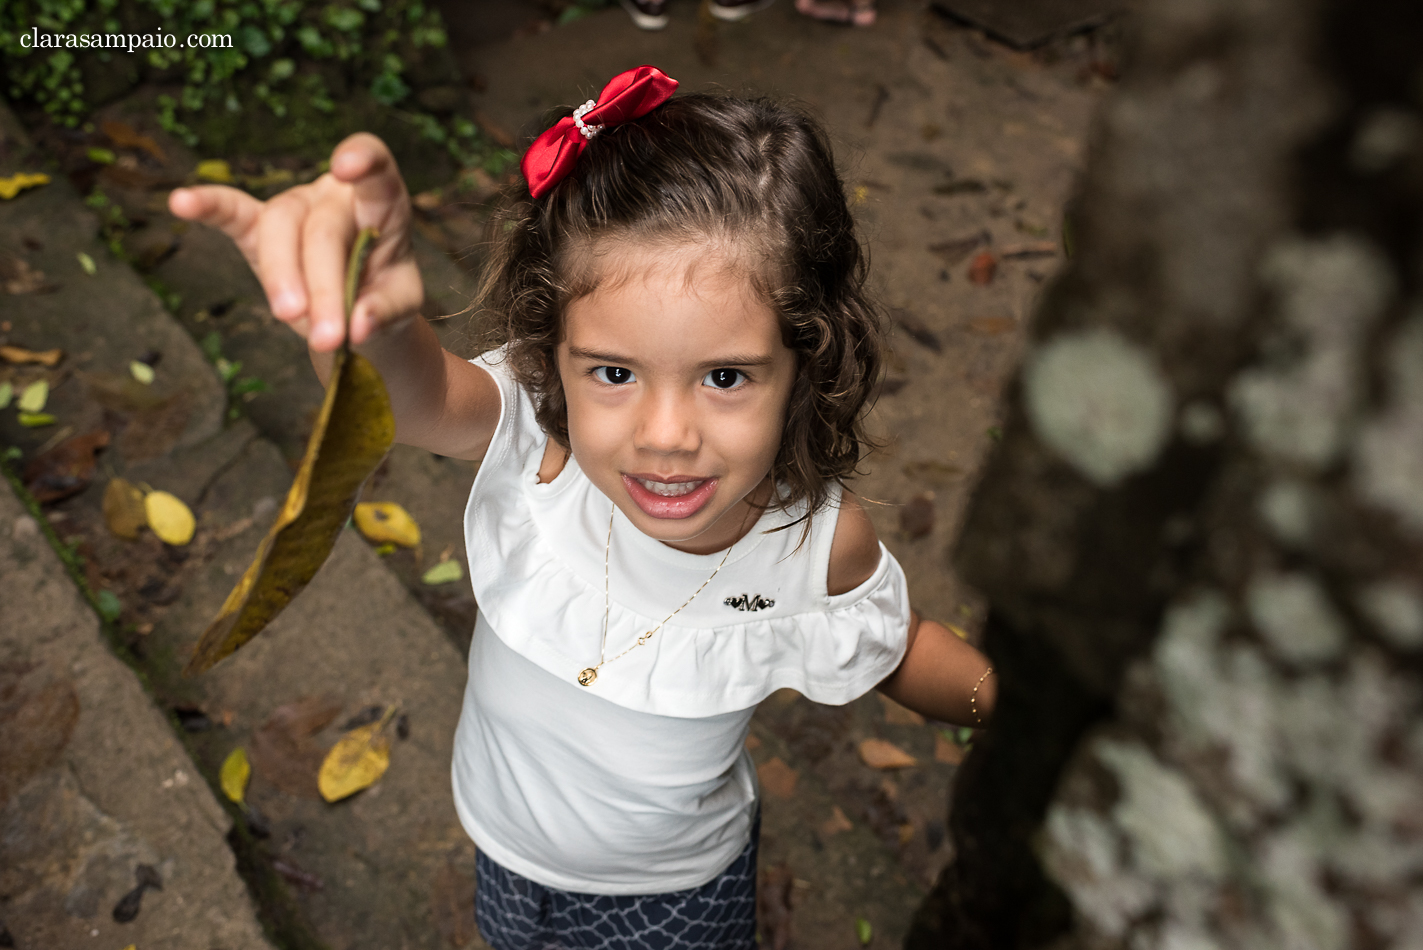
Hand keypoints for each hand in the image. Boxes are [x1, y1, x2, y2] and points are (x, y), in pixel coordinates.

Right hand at [168, 134, 422, 352]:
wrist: (356, 307)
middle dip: (325, 288)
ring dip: (283, 277)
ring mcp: (294, 206)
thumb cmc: (383, 292)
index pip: (377, 171)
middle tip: (329, 337)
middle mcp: (333, 196)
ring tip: (290, 317)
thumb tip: (358, 326)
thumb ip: (386, 311)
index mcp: (380, 204)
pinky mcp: (257, 226)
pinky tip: (181, 202)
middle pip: (322, 231)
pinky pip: (231, 211)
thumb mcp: (401, 304)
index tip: (349, 167)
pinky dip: (207, 206)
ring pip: (280, 228)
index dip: (364, 162)